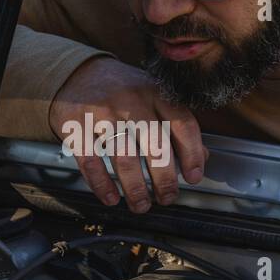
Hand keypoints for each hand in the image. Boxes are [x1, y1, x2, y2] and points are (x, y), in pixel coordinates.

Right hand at [48, 57, 207, 212]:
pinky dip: (102, 185)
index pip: (182, 124)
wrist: (77, 74)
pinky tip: (111, 198)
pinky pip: (91, 162)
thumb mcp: (153, 97)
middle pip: (155, 146)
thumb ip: (176, 124)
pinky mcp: (77, 126)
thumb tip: (202, 157)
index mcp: (155, 92)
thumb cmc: (122, 91)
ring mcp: (102, 113)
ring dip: (136, 188)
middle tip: (167, 198)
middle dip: (165, 179)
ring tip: (141, 205)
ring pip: (124, 158)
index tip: (194, 178)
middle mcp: (131, 101)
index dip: (192, 154)